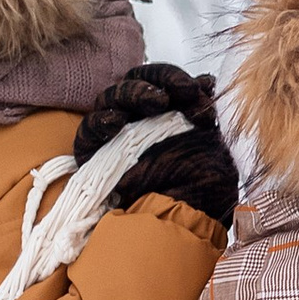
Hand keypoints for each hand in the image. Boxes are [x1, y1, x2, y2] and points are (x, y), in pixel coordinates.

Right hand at [76, 65, 240, 228]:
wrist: (184, 222)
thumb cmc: (200, 183)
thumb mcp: (209, 139)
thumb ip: (202, 107)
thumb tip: (206, 80)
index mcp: (163, 111)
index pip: (158, 81)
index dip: (171, 78)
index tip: (193, 89)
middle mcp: (136, 119)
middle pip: (132, 84)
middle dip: (151, 84)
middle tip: (167, 98)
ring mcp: (113, 135)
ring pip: (110, 99)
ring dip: (131, 95)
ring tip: (153, 104)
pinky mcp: (93, 155)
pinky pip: (89, 131)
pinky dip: (100, 122)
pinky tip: (116, 124)